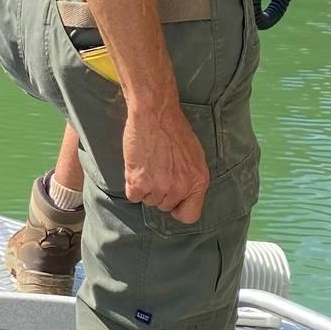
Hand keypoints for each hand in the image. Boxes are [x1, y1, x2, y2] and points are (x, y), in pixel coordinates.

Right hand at [123, 99, 209, 221]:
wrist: (155, 114)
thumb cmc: (174, 129)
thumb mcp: (194, 156)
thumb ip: (190, 178)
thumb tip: (182, 194)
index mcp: (198, 181)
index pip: (190, 215)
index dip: (179, 209)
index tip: (173, 202)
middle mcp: (181, 188)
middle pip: (165, 206)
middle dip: (159, 192)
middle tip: (157, 170)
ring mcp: (160, 187)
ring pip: (148, 200)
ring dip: (145, 187)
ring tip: (147, 165)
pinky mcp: (139, 183)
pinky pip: (133, 196)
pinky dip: (132, 184)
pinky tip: (137, 167)